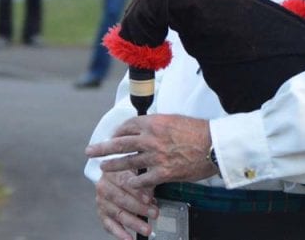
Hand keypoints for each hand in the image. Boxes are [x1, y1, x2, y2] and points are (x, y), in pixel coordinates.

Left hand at [86, 114, 215, 187]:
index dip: (117, 131)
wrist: (214, 145)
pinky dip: (134, 183)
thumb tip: (148, 126)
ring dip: (113, 166)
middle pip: (120, 143)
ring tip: (103, 169)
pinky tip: (128, 184)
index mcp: (154, 122)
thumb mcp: (175, 119)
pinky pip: (143, 180)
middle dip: (102, 148)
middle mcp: (151, 138)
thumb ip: (158, 123)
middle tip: (90, 151)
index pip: (128, 126)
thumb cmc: (198, 130)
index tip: (112, 136)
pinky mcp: (164, 172)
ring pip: (127, 162)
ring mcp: (156, 156)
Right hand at [94, 170, 157, 239]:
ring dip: (134, 223)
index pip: (125, 182)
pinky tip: (129, 238)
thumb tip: (150, 195)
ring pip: (118, 214)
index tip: (148, 199)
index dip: (137, 191)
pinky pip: (110, 225)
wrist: (110, 177)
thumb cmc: (127, 174)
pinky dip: (120, 233)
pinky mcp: (102, 214)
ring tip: (146, 229)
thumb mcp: (135, 171)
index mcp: (112, 173)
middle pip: (122, 199)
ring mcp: (101, 202)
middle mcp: (104, 187)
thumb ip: (143, 181)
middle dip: (139, 208)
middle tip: (154, 214)